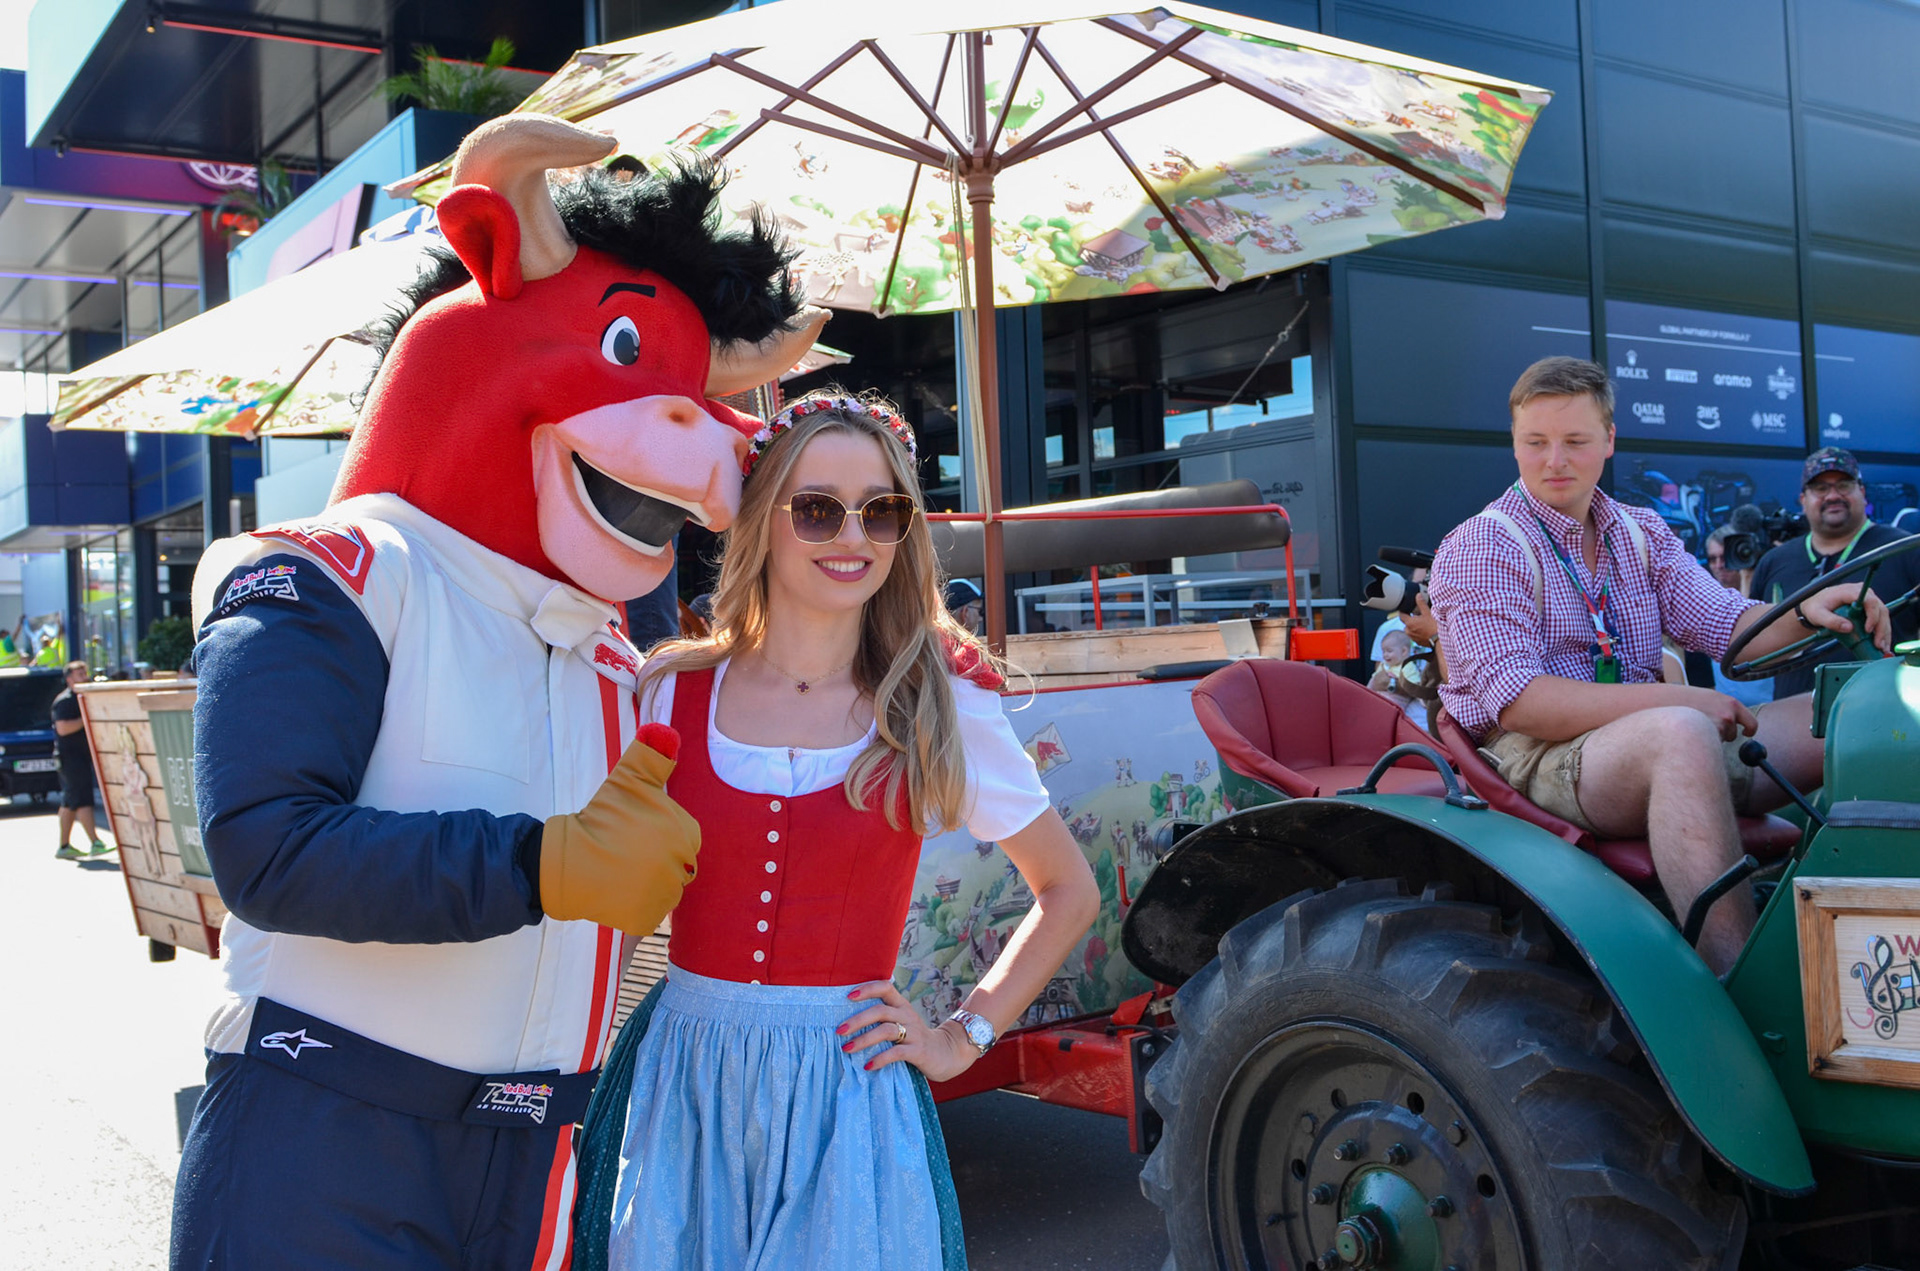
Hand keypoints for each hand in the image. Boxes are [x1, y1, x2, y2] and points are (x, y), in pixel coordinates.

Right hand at [538, 723, 698, 934]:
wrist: (566, 861)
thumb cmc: (599, 818)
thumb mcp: (627, 780)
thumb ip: (652, 755)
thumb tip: (668, 734)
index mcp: (684, 834)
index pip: (684, 835)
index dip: (659, 832)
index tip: (635, 832)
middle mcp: (681, 868)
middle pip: (676, 863)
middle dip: (654, 858)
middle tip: (624, 852)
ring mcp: (664, 897)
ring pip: (665, 888)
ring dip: (647, 881)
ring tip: (619, 870)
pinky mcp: (646, 919)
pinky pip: (649, 912)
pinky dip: (635, 905)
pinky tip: (616, 891)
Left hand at [838, 980, 977, 1082]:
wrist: (946, 1053)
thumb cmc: (914, 1038)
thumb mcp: (901, 1022)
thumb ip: (882, 1017)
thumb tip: (846, 1019)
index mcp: (902, 1005)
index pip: (885, 987)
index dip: (867, 989)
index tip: (848, 996)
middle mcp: (907, 1015)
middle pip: (880, 1011)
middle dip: (857, 1020)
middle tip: (839, 1030)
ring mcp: (914, 1033)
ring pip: (886, 1030)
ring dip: (863, 1039)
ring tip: (846, 1049)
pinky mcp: (918, 1051)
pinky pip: (896, 1053)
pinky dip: (880, 1059)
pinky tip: (868, 1066)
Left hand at [1403, 593, 1438, 646]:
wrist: (1439, 640)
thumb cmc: (1433, 626)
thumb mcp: (1427, 613)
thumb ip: (1421, 604)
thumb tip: (1418, 595)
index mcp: (1409, 623)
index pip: (1401, 615)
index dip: (1403, 611)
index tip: (1406, 609)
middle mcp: (1408, 631)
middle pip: (1406, 623)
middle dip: (1410, 619)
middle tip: (1417, 616)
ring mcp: (1412, 637)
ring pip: (1410, 629)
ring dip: (1413, 626)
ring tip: (1422, 623)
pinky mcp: (1417, 642)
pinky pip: (1414, 635)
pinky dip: (1417, 632)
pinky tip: (1424, 630)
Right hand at [1680, 686, 1758, 740]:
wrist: (1661, 701)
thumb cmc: (1680, 699)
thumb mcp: (1706, 697)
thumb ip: (1720, 707)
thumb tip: (1731, 719)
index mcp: (1729, 702)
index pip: (1751, 722)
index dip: (1749, 729)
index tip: (1746, 733)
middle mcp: (1728, 715)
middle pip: (1732, 734)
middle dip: (1721, 734)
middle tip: (1703, 726)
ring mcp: (1719, 727)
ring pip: (1720, 741)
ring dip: (1709, 738)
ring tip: (1693, 726)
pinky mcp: (1709, 737)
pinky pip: (1710, 746)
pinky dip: (1702, 743)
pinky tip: (1690, 733)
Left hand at [1802, 582, 1891, 653]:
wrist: (1815, 606)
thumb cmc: (1816, 607)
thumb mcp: (1818, 615)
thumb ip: (1831, 621)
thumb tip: (1848, 627)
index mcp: (1850, 591)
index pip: (1869, 601)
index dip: (1872, 615)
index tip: (1868, 630)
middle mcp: (1863, 594)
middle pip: (1880, 610)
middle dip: (1881, 629)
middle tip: (1878, 644)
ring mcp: (1868, 601)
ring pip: (1883, 616)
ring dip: (1884, 633)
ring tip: (1882, 647)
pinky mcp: (1869, 609)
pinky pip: (1880, 620)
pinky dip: (1882, 632)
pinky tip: (1882, 643)